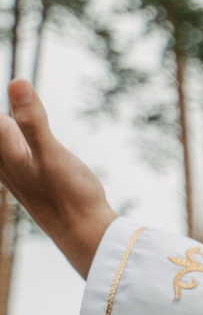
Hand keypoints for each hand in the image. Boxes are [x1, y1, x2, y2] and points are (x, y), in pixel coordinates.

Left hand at [0, 81, 115, 275]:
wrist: (84, 233)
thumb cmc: (68, 196)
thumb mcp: (52, 153)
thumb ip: (32, 119)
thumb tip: (17, 81)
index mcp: (1, 148)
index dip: (11, 101)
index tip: (17, 87)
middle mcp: (1, 157)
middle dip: (9, 118)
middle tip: (20, 93)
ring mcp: (12, 166)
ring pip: (3, 138)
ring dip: (8, 126)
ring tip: (22, 105)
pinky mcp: (26, 172)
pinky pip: (10, 144)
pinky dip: (10, 132)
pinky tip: (17, 128)